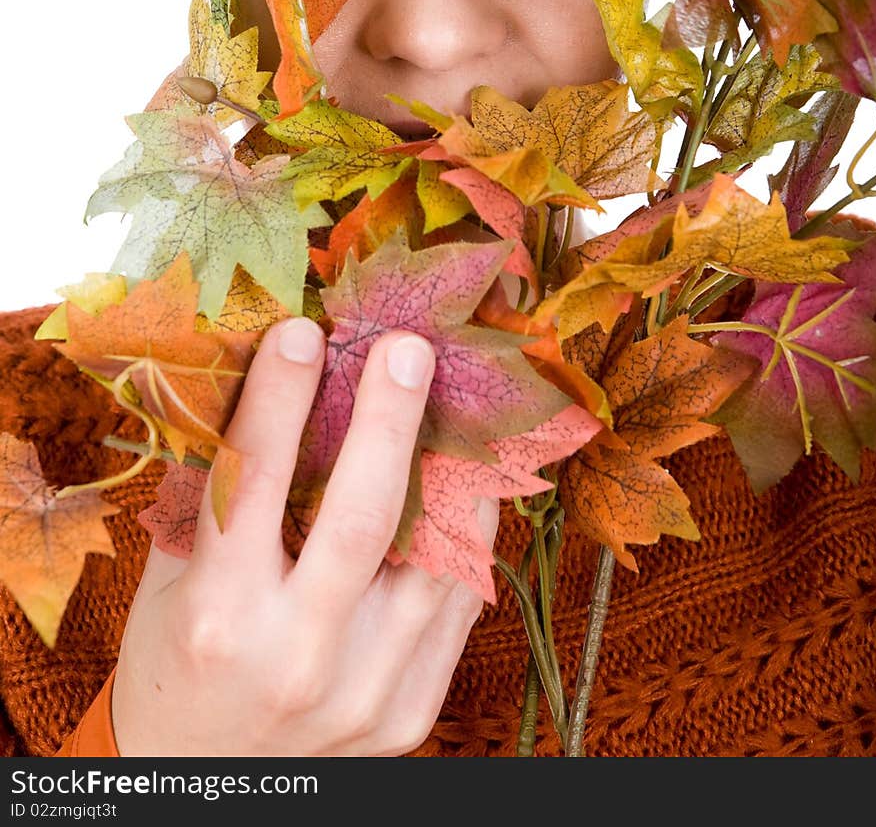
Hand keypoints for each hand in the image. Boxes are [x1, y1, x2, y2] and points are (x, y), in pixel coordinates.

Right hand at [111, 317, 497, 755]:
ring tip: (459, 403)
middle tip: (409, 348)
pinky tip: (470, 482)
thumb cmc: (179, 664)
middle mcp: (296, 655)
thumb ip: (213, 493)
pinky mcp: (411, 711)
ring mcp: (364, 690)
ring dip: (454, 469)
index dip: (279, 396)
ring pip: (436, 559)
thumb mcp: (171, 582)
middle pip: (362, 514)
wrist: (209, 792)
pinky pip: (459, 605)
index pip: (253, 481)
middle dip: (390, 418)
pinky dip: (470, 536)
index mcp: (220, 615)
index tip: (303, 329)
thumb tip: (260, 380)